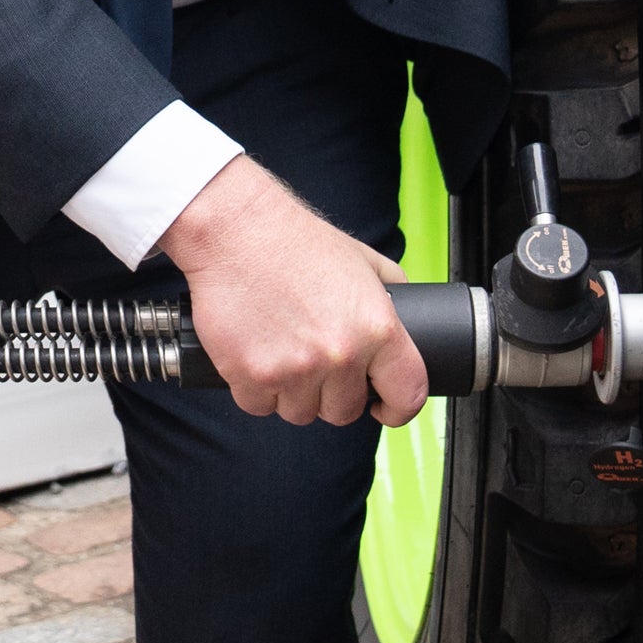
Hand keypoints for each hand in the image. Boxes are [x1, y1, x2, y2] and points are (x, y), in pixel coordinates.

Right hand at [158, 155, 426, 428]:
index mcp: (377, 327)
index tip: (384, 406)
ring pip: (300, 412)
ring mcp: (294, 370)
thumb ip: (391, 291)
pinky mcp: (251, 376)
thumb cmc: (293, 239)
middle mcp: (340, 355)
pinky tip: (254, 352)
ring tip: (281, 349)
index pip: (407, 394)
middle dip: (331, 391)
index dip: (397, 408)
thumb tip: (406, 320)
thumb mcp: (361, 258)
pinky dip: (255, 387)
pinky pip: (259, 405)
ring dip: (292, 391)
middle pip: (345, 411)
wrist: (235, 230)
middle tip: (313, 358)